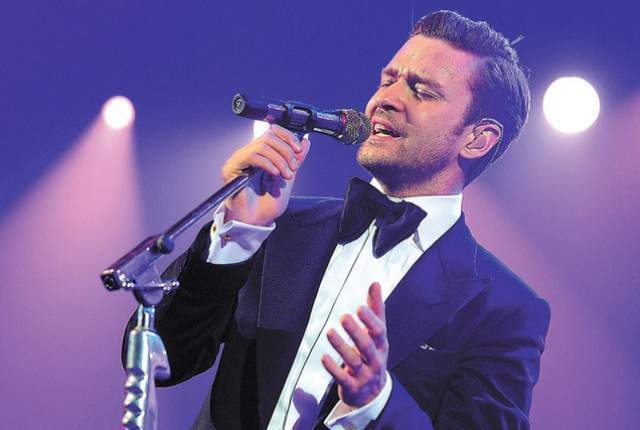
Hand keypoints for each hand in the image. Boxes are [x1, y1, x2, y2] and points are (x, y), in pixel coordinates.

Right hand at [221, 124, 310, 225]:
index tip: (299, 149)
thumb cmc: (268, 204)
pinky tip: (274, 174)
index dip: (288, 136)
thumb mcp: (288, 177)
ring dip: (279, 160)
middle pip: (269, 136)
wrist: (256, 221)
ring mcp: (239, 159)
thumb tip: (305, 142)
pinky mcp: (231, 168)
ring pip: (262, 145)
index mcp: (262, 153)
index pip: (273, 131)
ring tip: (286, 175)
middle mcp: (249, 153)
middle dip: (286, 151)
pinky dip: (267, 163)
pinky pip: (251, 156)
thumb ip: (295, 160)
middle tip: (293, 168)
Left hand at [321, 282, 388, 406]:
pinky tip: (324, 357)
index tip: (359, 307)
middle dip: (356, 332)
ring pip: (353, 361)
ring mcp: (364, 375)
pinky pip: (343, 378)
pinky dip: (333, 368)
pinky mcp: (352, 386)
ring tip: (330, 332)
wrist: (373, 393)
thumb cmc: (373, 354)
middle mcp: (375, 359)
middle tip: (344, 316)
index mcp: (381, 344)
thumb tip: (375, 283)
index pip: (379, 331)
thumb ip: (375, 308)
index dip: (370, 320)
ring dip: (341, 346)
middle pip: (367, 346)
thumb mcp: (377, 334)